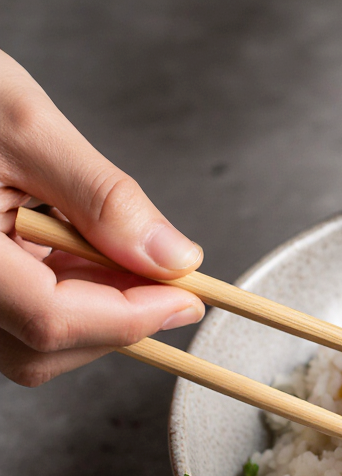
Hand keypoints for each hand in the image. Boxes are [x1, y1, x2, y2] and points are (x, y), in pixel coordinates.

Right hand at [0, 51, 204, 386]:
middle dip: (119, 319)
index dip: (132, 317)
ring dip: (95, 308)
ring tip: (110, 245)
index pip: (52, 320)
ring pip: (35, 343)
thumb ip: (103, 198)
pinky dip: (68, 294)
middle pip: (45, 348)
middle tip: (169, 277)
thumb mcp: (25, 126)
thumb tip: (173, 259)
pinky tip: (78, 248)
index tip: (188, 298)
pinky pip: (19, 318)